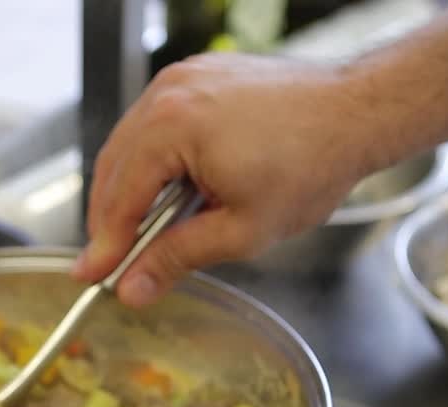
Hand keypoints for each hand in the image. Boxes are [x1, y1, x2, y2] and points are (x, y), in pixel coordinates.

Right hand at [75, 53, 401, 305]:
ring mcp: (181, 80)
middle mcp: (168, 94)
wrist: (357, 112)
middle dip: (111, 219)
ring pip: (130, 145)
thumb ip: (177, 258)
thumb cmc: (312, 163)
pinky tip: (164, 192)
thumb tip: (133, 288)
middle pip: (115, 168)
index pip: (120, 198)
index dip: (104, 245)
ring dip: (129, 190)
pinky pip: (155, 124)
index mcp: (172, 127)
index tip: (90, 277)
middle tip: (108, 262)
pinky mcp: (197, 77)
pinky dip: (151, 160)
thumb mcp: (241, 229)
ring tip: (136, 233)